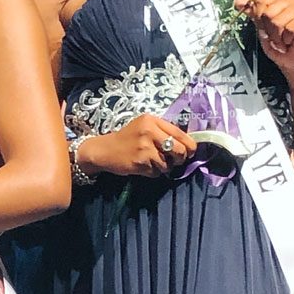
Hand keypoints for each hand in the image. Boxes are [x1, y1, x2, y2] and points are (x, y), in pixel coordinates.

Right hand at [78, 115, 196, 177]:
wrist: (104, 150)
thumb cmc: (127, 139)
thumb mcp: (144, 127)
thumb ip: (163, 132)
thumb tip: (188, 144)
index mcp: (151, 120)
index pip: (181, 134)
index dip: (190, 146)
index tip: (190, 152)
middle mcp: (149, 131)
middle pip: (180, 150)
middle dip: (180, 158)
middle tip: (174, 160)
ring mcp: (144, 147)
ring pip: (169, 164)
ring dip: (163, 167)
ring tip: (151, 161)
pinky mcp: (140, 162)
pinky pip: (157, 172)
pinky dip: (153, 172)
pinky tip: (143, 165)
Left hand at [234, 0, 293, 74]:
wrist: (290, 60)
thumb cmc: (276, 42)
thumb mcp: (261, 25)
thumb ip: (251, 11)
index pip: (260, 2)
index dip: (259, 19)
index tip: (266, 28)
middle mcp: (291, 0)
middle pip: (268, 13)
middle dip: (268, 30)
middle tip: (275, 37)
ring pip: (278, 22)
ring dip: (277, 37)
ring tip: (283, 40)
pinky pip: (290, 29)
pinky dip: (287, 40)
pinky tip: (291, 41)